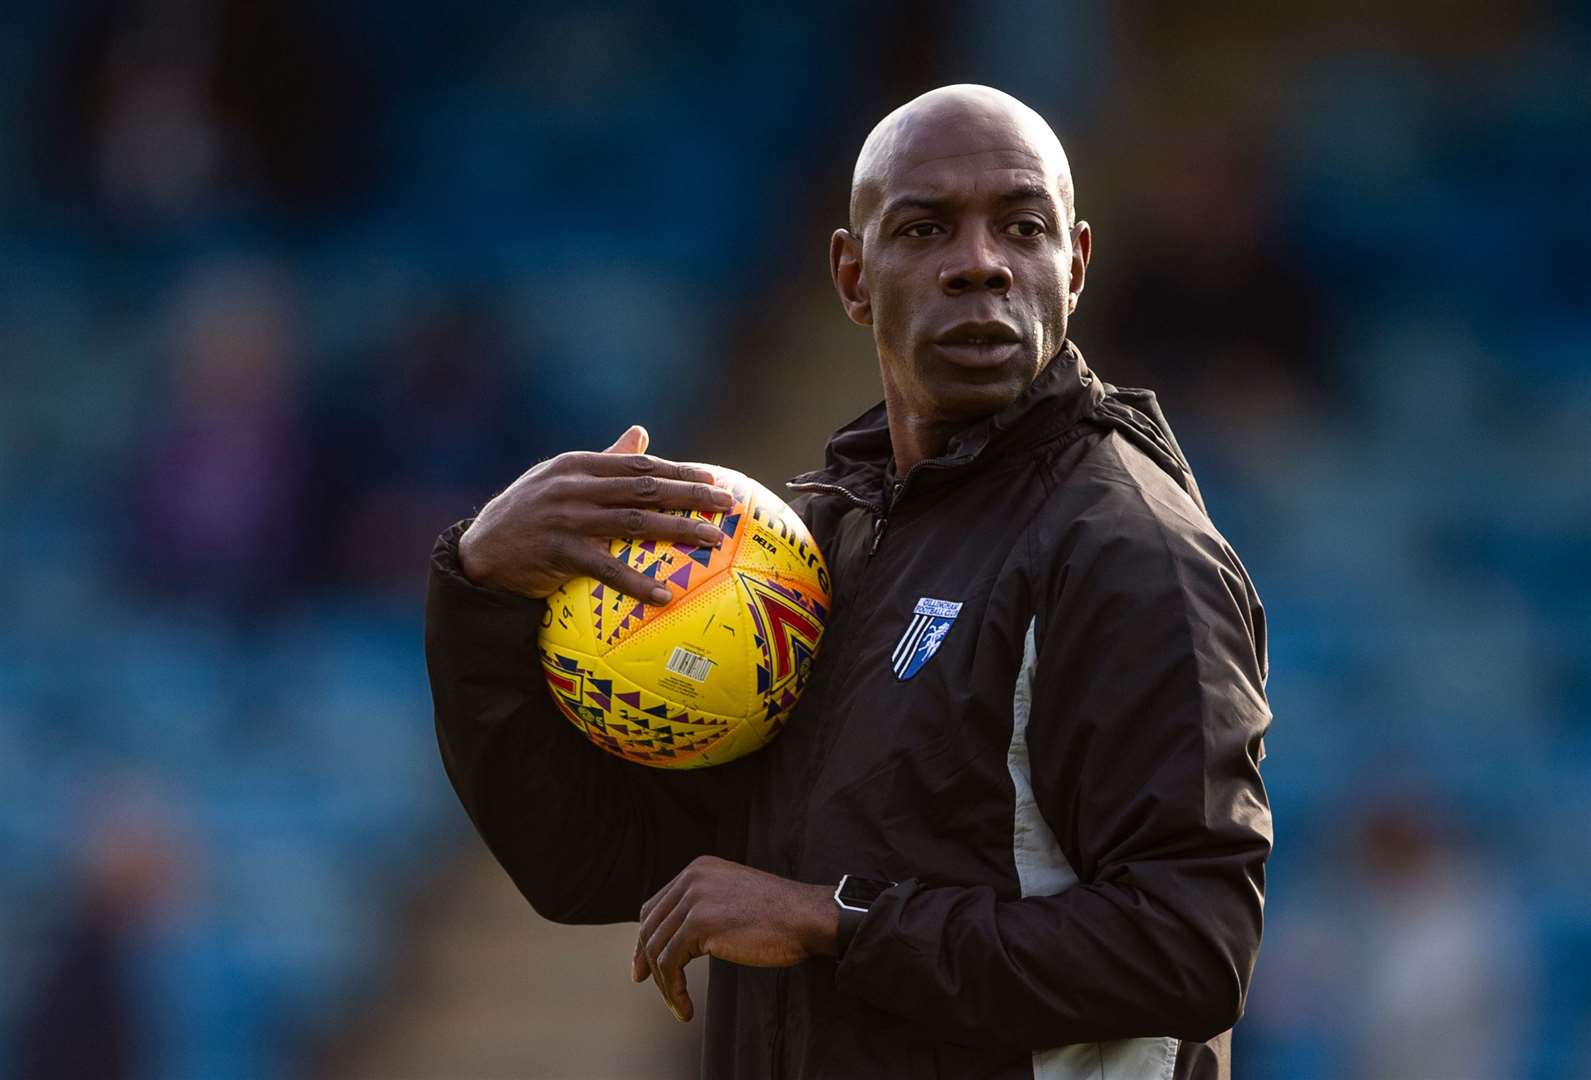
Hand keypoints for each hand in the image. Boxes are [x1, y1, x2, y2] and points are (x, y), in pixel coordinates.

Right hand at [458, 425, 733, 601]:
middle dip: (691, 494)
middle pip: (645, 488)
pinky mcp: (558, 553)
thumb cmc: (527, 514)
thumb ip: (604, 459)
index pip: (639, 466)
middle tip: (728, 504)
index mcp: (578, 465)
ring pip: (635, 522)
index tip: (713, 480)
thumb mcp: (559, 479)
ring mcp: (566, 519)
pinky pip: (606, 569)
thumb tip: (641, 433)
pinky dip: (636, 582)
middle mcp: (574, 486)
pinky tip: (664, 595)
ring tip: (713, 540)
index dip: (678, 472)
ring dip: (678, 530)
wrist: (480, 551)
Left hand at [631, 855, 837, 1021]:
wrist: (806, 917)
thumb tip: (680, 938)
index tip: (645, 965)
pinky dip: (674, 991)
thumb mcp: (732, 898)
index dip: (645, 938)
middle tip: (651, 986)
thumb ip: (705, 906)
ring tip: (678, 1005)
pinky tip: (685, 1008)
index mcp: (698, 869)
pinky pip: (671, 964)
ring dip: (664, 984)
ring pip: (658, 949)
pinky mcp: (699, 924)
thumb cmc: (779, 916)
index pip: (655, 906)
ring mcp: (694, 899)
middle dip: (646, 961)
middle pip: (651, 927)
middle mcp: (691, 879)